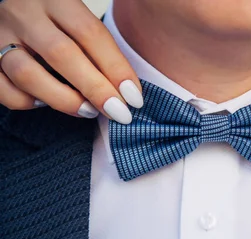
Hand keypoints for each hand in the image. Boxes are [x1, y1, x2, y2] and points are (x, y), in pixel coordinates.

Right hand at [0, 0, 138, 122]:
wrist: (15, 11)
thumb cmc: (58, 23)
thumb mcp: (78, 20)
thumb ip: (98, 49)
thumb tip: (127, 93)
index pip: (91, 33)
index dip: (116, 69)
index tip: (134, 98)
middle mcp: (25, 13)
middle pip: (61, 54)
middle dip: (95, 89)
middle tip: (119, 113)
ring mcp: (0, 34)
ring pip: (26, 73)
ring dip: (63, 99)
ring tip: (88, 110)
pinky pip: (3, 89)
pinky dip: (27, 102)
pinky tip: (45, 102)